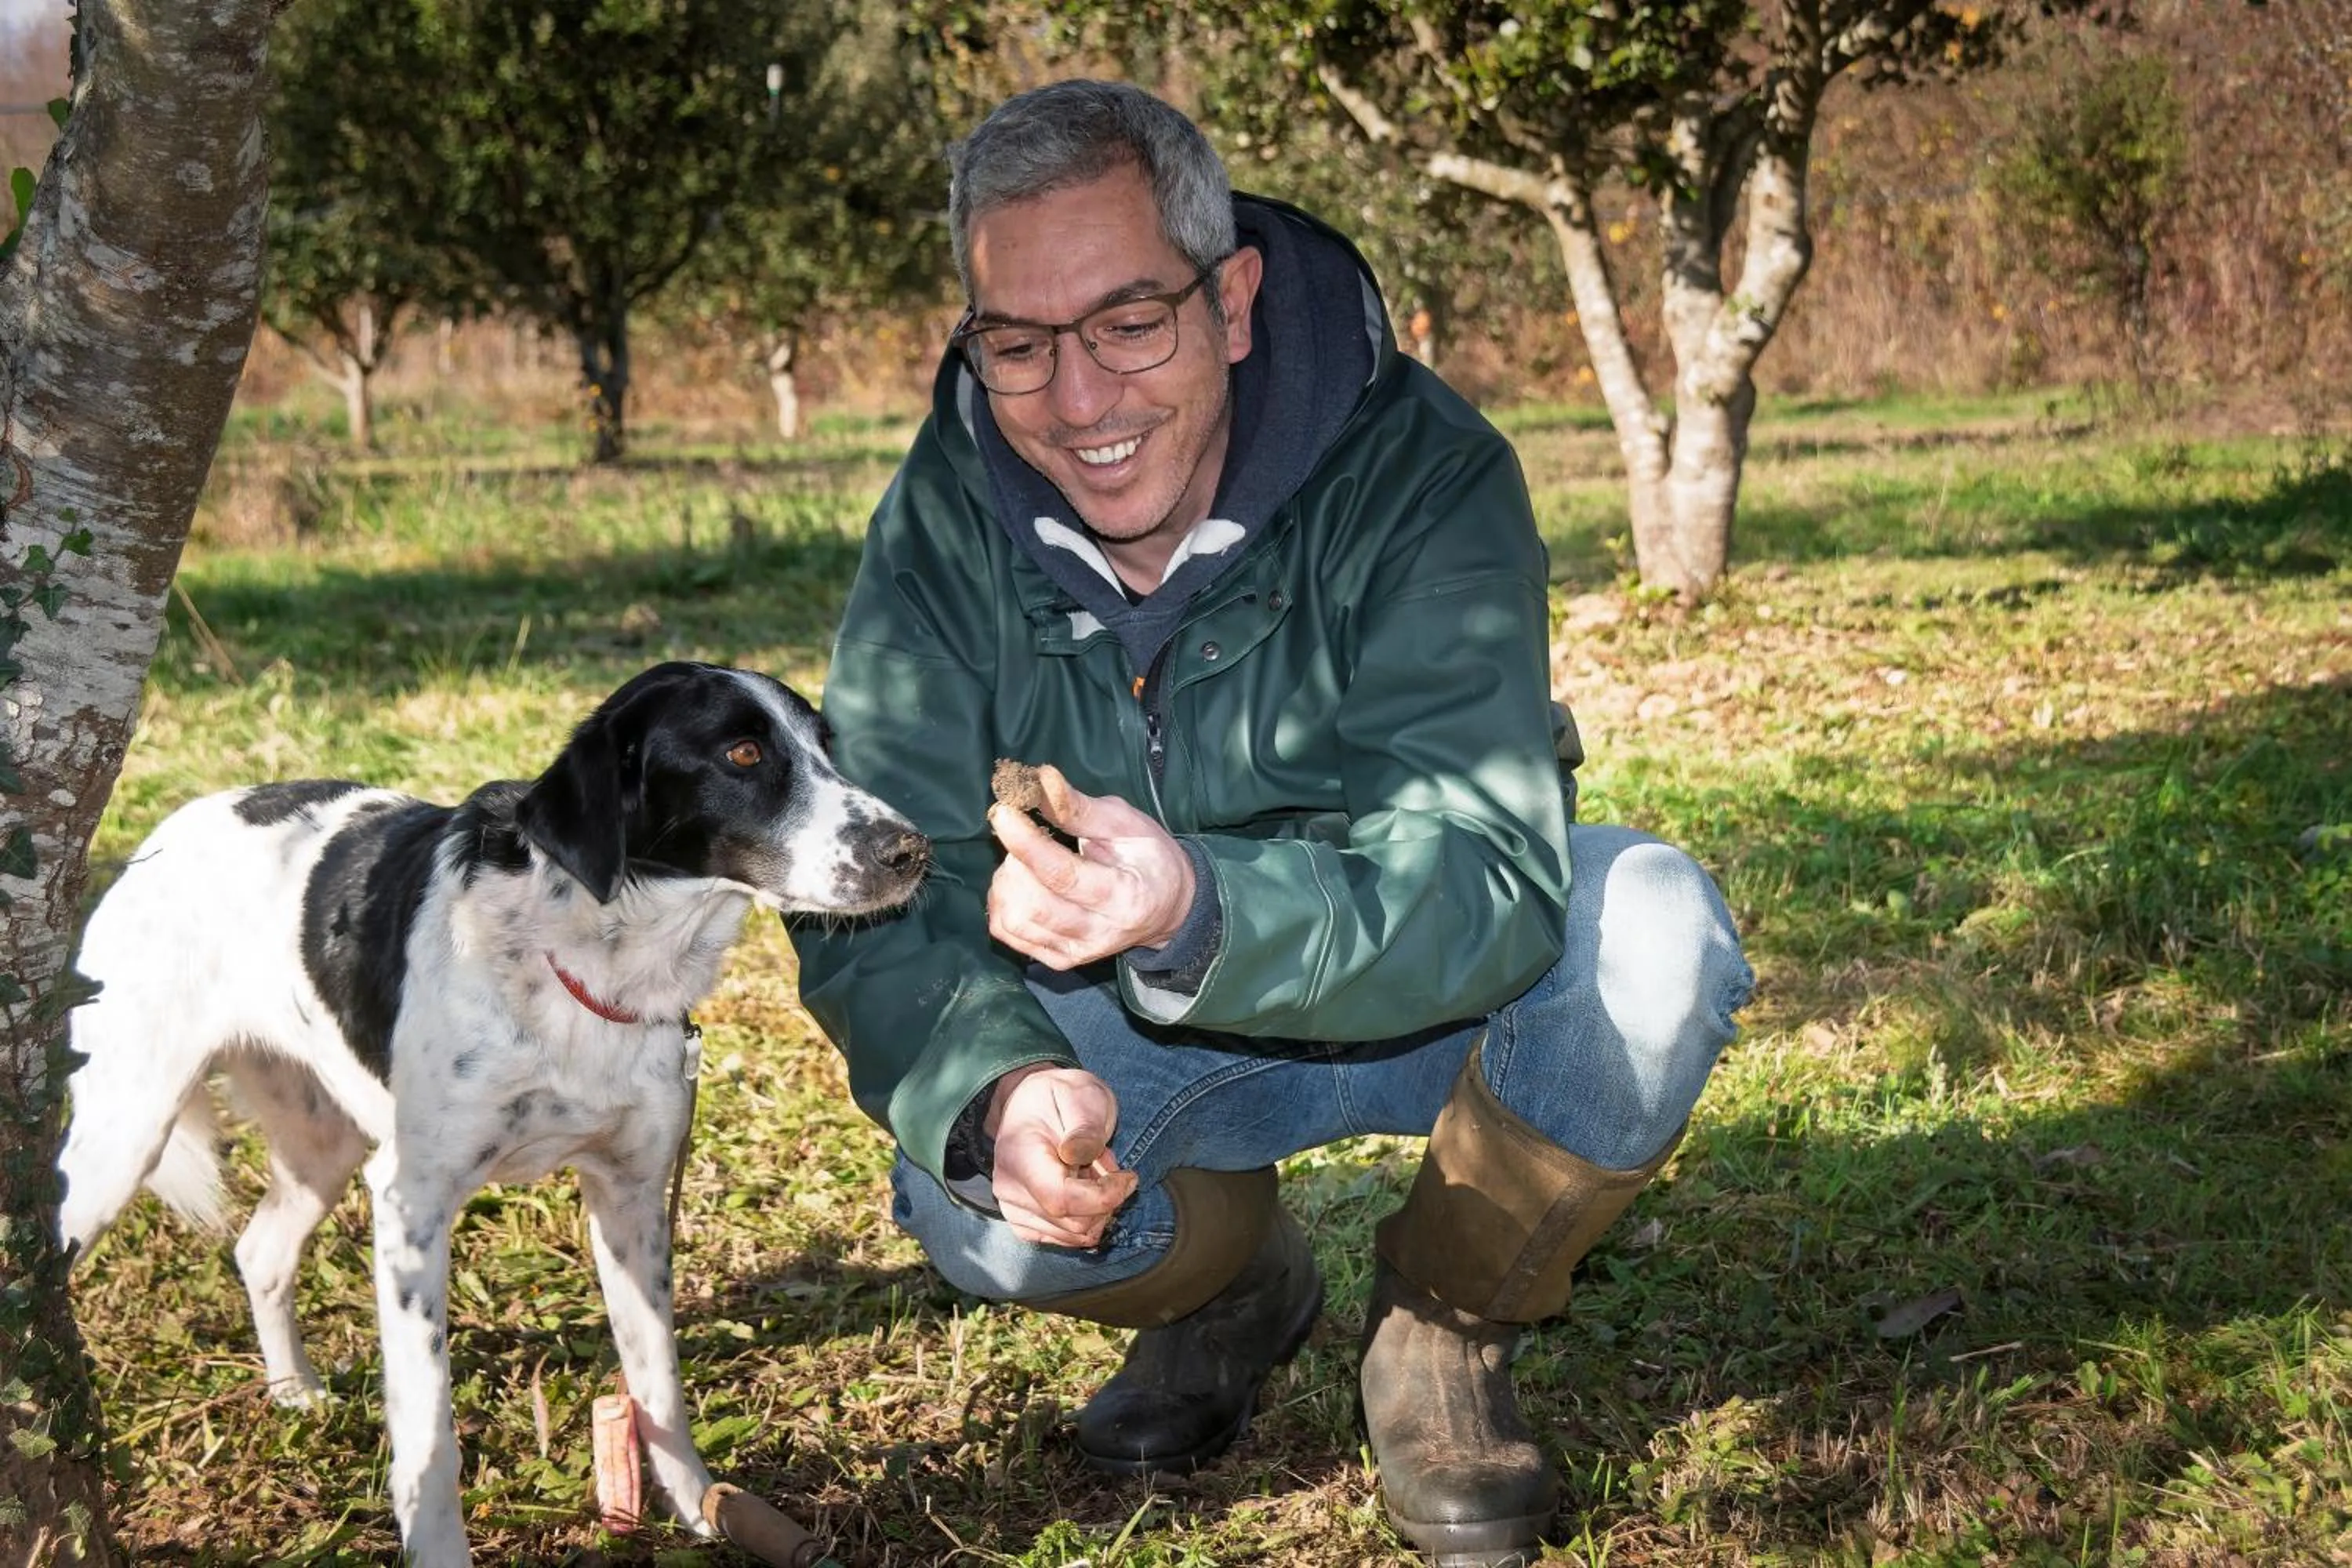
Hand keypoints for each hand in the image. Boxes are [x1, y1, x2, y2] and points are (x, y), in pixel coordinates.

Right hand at [986, 1064, 1138, 1246]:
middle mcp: (1009, 1190)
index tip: (1128, 1176)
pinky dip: (1087, 1218)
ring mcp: (1014, 1210)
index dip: (1105, 1196)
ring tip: (1092, 1171)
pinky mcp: (1025, 1223)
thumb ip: (1085, 1126)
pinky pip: (1068, 1240)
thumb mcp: (1081, 1095)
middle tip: (1106, 1163)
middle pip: (1075, 1223)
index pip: (1062, 1200)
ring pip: (1075, 1236)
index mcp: (1019, 1156)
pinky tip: (1083, 1188)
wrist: (1030, 1105)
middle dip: (1106, 1199)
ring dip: (1098, 1209)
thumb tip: (1079, 1154)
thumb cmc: (1059, 1097)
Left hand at [987, 765, 1195, 969]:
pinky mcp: (1058, 960)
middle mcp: (1099, 933)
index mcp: (1124, 896)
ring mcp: (1076, 952)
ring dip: (1007, 882)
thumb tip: (1039, 779)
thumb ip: (1079, 807)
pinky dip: (1002, 902)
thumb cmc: (1148, 857)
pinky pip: (1007, 932)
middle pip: (1032, 904)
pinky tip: (1020, 883)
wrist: (1168, 909)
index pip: (1064, 876)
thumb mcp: (1126, 823)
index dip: (1026, 843)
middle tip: (1027, 836)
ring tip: (1025, 861)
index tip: (1003, 811)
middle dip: (1016, 862)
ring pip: (1013, 921)